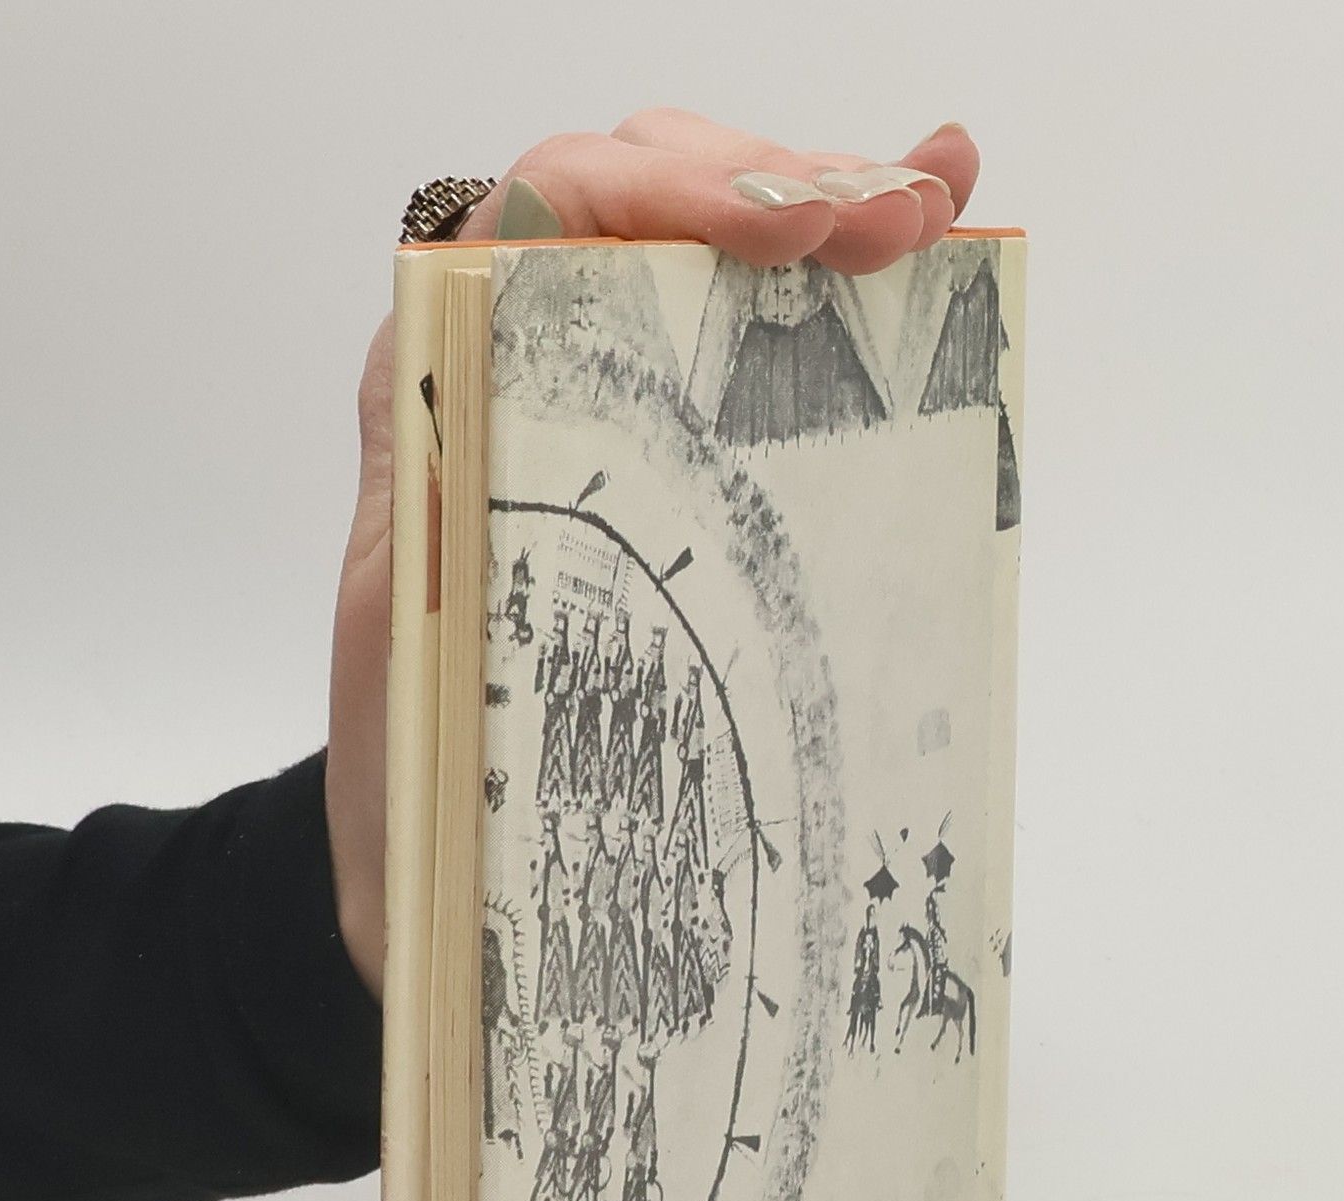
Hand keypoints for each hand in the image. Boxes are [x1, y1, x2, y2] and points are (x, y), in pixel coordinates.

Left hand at [325, 110, 981, 998]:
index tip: (793, 233)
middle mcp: (513, 370)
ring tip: (927, 208)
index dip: (674, 188)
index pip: (550, 209)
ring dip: (821, 211)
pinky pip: (742, 344)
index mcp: (443, 390)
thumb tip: (486, 400)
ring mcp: (594, 409)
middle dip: (779, 185)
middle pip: (646, 197)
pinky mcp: (657, 465)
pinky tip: (926, 240)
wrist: (431, 872)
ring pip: (703, 250)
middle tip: (899, 218)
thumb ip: (438, 522)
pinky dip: (834, 287)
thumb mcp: (417, 652)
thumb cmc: (416, 780)